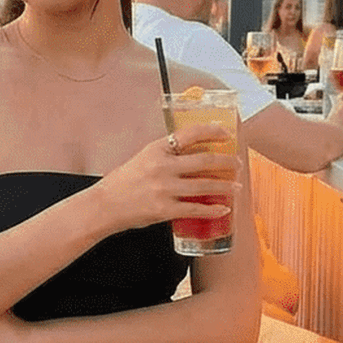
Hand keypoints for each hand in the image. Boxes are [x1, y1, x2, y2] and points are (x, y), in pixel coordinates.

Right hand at [93, 129, 239, 231]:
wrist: (104, 205)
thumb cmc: (122, 182)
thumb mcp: (142, 158)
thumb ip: (165, 156)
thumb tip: (191, 156)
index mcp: (156, 149)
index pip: (190, 134)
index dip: (212, 131)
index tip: (226, 133)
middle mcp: (163, 167)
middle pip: (204, 161)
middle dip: (226, 162)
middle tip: (237, 163)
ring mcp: (165, 189)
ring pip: (204, 186)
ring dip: (225, 187)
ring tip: (236, 187)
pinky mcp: (165, 210)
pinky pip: (196, 209)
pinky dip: (212, 210)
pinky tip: (223, 209)